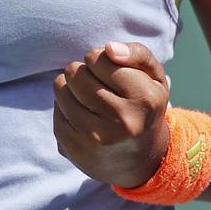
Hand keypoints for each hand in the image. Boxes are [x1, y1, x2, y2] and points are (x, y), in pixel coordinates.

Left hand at [52, 39, 170, 186]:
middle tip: (98, 86)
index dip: (100, 60)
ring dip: (71, 87)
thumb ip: (137, 54)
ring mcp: (94, 137)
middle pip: (76, 71)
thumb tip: (108, 48)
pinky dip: (66, 107)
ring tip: (90, 99)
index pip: (98, 58)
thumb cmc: (144, 108)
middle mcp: (121, 120)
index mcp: (144, 99)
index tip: (110, 72)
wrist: (140, 161)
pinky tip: (83, 116)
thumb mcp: (154, 78)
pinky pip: (56, 110)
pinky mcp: (73, 148)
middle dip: (84, 72)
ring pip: (60, 87)